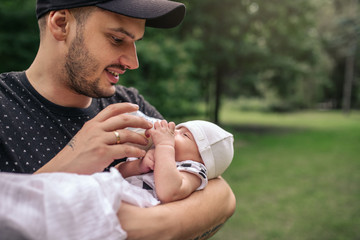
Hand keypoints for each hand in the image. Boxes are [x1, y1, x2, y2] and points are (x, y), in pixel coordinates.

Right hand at [35, 103, 152, 173]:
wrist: (61, 170)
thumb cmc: (74, 157)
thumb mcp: (84, 138)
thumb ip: (97, 132)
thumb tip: (113, 131)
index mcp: (92, 124)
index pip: (111, 109)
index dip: (126, 106)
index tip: (136, 107)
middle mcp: (96, 129)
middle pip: (123, 119)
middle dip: (139, 120)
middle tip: (149, 125)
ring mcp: (99, 140)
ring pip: (126, 134)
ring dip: (140, 137)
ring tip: (146, 141)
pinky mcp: (103, 153)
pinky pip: (125, 149)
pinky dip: (136, 151)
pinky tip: (140, 154)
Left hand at [147, 120, 174, 146]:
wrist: (166, 149)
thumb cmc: (169, 147)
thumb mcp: (172, 140)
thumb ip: (170, 136)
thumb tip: (168, 137)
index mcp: (171, 131)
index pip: (172, 123)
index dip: (169, 125)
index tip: (167, 128)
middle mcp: (165, 129)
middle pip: (163, 121)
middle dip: (161, 124)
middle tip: (159, 129)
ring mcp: (160, 130)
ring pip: (156, 123)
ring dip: (154, 126)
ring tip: (154, 131)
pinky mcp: (154, 133)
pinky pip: (149, 129)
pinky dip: (147, 132)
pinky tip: (148, 135)